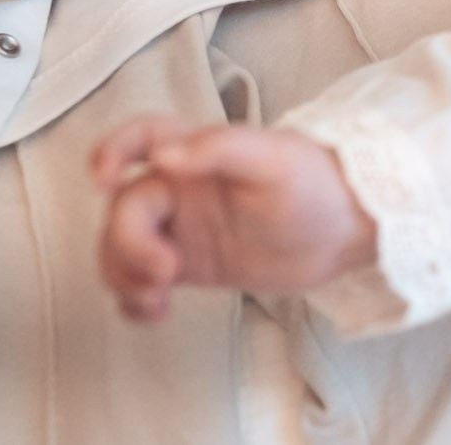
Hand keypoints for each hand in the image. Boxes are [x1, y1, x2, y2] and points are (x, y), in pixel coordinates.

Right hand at [91, 116, 376, 321]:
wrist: (347, 231)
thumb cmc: (317, 183)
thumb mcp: (274, 159)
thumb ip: (219, 148)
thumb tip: (164, 155)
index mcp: (198, 153)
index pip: (140, 138)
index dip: (110, 151)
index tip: (103, 180)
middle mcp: (182, 188)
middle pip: (124, 209)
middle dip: (130, 243)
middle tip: (167, 271)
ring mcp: (183, 229)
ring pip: (122, 248)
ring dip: (125, 275)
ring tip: (158, 297)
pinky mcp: (190, 265)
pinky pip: (141, 281)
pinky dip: (134, 300)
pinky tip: (156, 311)